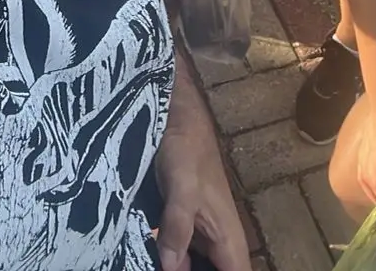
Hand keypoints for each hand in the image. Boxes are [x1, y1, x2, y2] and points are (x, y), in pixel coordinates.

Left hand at [155, 108, 251, 270]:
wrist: (177, 120)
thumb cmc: (186, 151)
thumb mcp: (181, 188)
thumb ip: (177, 228)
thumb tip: (171, 268)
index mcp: (229, 241)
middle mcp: (219, 245)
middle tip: (163, 265)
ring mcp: (200, 238)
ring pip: (195, 267)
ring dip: (177, 267)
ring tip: (151, 257)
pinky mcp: (182, 229)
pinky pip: (179, 257)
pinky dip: (168, 261)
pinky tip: (146, 255)